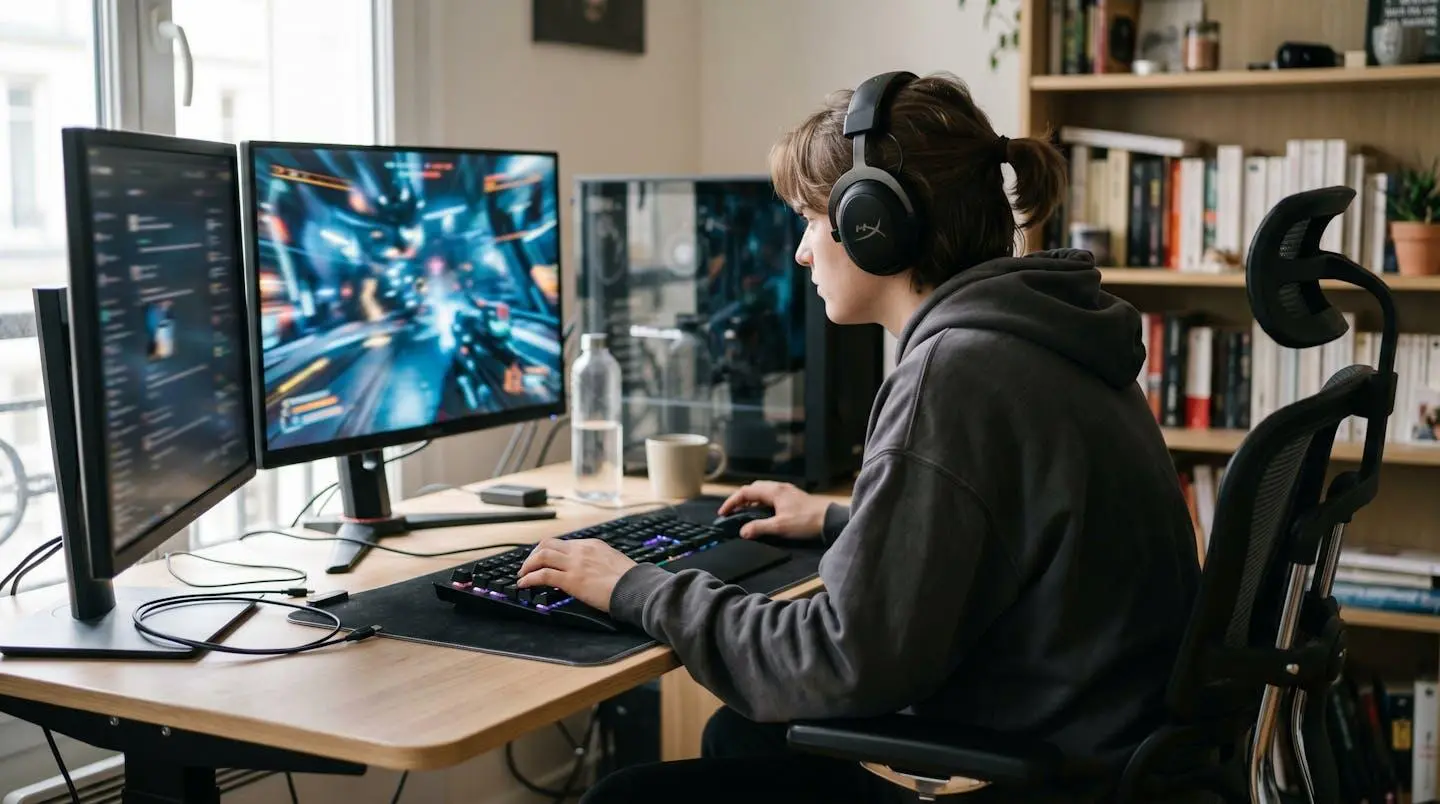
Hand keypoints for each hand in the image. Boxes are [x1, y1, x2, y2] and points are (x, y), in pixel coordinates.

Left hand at [517, 537, 636, 611]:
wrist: (635, 587)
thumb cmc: (630, 579)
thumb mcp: (613, 561)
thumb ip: (598, 561)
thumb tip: (590, 570)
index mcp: (591, 544)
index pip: (563, 543)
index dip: (549, 551)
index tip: (543, 560)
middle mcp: (580, 550)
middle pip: (547, 544)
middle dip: (534, 554)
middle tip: (528, 565)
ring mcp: (574, 564)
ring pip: (541, 556)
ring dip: (528, 565)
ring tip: (522, 575)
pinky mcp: (570, 580)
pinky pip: (542, 575)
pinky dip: (529, 579)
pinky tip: (523, 584)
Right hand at [717, 480, 828, 540]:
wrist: (830, 519)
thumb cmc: (807, 521)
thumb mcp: (780, 527)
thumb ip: (759, 528)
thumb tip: (742, 531)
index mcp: (774, 491)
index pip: (746, 492)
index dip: (732, 501)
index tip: (723, 512)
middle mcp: (779, 488)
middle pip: (753, 489)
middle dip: (740, 499)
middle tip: (732, 512)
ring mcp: (787, 491)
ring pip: (762, 492)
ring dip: (751, 501)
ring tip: (744, 513)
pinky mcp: (792, 498)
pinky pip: (771, 496)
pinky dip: (761, 503)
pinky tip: (762, 514)